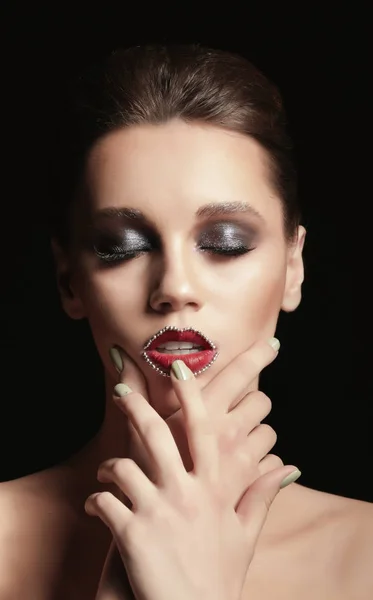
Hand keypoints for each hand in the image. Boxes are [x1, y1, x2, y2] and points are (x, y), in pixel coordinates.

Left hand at [86, 350, 299, 599]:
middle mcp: (186, 492)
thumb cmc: (219, 578)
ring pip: (122, 465)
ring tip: (105, 473)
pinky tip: (97, 506)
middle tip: (119, 390)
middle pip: (157, 434)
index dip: (190, 396)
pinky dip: (96, 499)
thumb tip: (287, 467)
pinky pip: (103, 501)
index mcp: (214, 488)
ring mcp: (158, 511)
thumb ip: (262, 495)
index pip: (203, 430)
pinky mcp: (131, 533)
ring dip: (108, 466)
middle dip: (135, 406)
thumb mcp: (245, 535)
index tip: (178, 368)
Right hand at [115, 339, 284, 504]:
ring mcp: (242, 462)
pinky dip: (262, 461)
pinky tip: (242, 468)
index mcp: (205, 414)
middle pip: (261, 400)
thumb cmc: (141, 484)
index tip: (273, 342)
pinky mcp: (250, 488)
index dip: (259, 354)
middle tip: (234, 408)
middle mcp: (229, 434)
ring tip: (233, 441)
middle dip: (253, 400)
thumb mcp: (136, 434)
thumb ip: (133, 389)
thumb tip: (120, 351)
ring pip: (269, 433)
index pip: (240, 374)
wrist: (160, 544)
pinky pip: (271, 464)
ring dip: (257, 433)